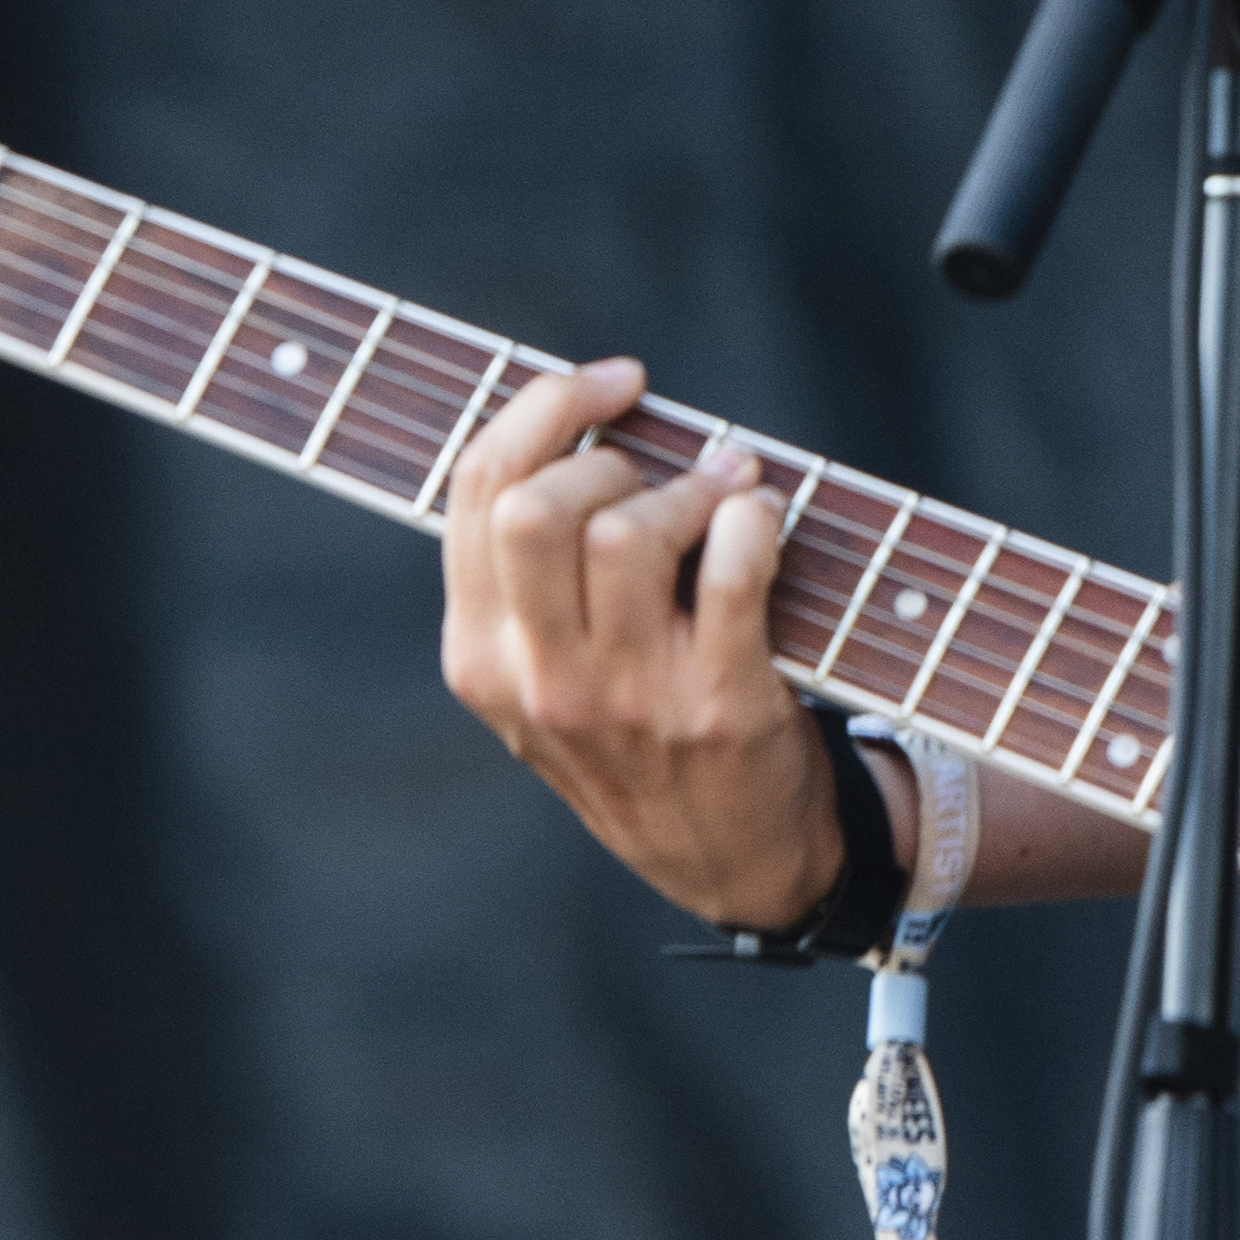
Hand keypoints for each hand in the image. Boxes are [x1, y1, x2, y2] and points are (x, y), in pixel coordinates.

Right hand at [438, 355, 852, 926]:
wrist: (730, 859)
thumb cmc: (639, 728)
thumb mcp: (546, 670)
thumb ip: (537, 567)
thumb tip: (583, 409)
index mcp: (480, 658)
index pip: (477, 489)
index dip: (546, 404)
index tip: (613, 380)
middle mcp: (541, 682)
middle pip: (534, 508)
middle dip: (604, 453)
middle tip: (653, 471)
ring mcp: (628, 702)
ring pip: (627, 533)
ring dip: (690, 488)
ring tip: (724, 494)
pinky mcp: (717, 710)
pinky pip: (732, 575)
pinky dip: (754, 521)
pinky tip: (762, 520)